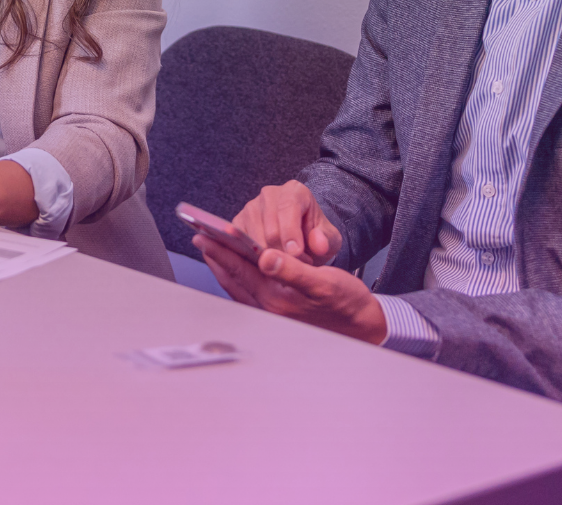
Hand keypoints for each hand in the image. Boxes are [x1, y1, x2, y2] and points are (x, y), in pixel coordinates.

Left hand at [194, 235, 386, 344]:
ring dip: (224, 267)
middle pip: (234, 278)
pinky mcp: (277, 313)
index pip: (241, 270)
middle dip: (216, 258)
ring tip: (213, 250)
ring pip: (238, 286)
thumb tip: (265, 257)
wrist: (361, 325)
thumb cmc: (345, 302)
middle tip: (200, 238)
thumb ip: (291, 270)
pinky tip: (237, 269)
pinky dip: (238, 278)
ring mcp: (271, 313)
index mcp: (277, 299)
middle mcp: (269, 309)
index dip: (222, 251)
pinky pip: (247, 293)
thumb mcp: (322, 282)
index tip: (204, 235)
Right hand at [234, 181, 342, 265]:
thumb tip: (318, 244)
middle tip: (297, 268)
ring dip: (268, 258)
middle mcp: (269, 195)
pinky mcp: (237, 223)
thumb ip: (326, 240)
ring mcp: (250, 207)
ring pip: (253, 237)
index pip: (288, 207)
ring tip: (285, 267)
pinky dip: (252, 258)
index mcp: (294, 191)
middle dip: (282, 252)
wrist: (302, 241)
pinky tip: (267, 265)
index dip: (290, 232)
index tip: (296, 254)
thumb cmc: (316, 237)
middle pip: (269, 227)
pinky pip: (239, 243)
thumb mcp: (330, 239)